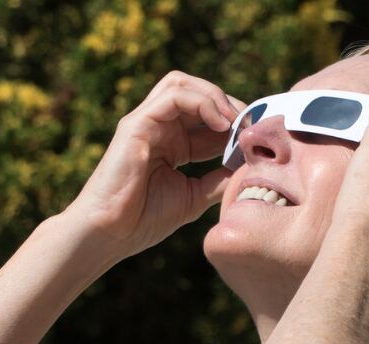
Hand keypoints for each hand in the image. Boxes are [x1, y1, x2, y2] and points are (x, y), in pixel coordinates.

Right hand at [72, 71, 243, 256]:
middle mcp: (159, 127)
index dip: (236, 121)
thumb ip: (219, 181)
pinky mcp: (136, 124)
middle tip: (250, 124)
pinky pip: (173, 96)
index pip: (208, 117)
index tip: (258, 136)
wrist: (110, 233)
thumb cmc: (143, 220)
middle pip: (196, 92)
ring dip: (215, 96)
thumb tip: (249, 168)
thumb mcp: (194, 197)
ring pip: (182, 84)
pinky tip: (220, 124)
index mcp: (173, 143)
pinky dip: (202, 102)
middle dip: (228, 103)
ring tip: (235, 120)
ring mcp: (146, 122)